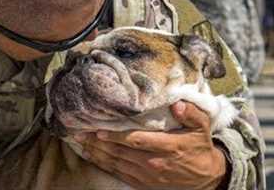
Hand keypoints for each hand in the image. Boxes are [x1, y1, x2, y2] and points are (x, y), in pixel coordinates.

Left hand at [75, 101, 226, 189]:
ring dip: (97, 153)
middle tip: (79, 133)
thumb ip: (191, 115)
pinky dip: (104, 164)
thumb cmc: (199, 148)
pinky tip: (92, 156)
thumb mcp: (202, 129)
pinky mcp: (143, 183)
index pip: (137, 140)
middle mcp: (154, 162)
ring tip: (80, 142)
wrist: (206, 178)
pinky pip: (119, 173)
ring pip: (116, 163)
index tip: (99, 130)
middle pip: (120, 152)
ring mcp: (147, 175)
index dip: (116, 136)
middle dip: (98, 143)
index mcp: (168, 147)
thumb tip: (177, 104)